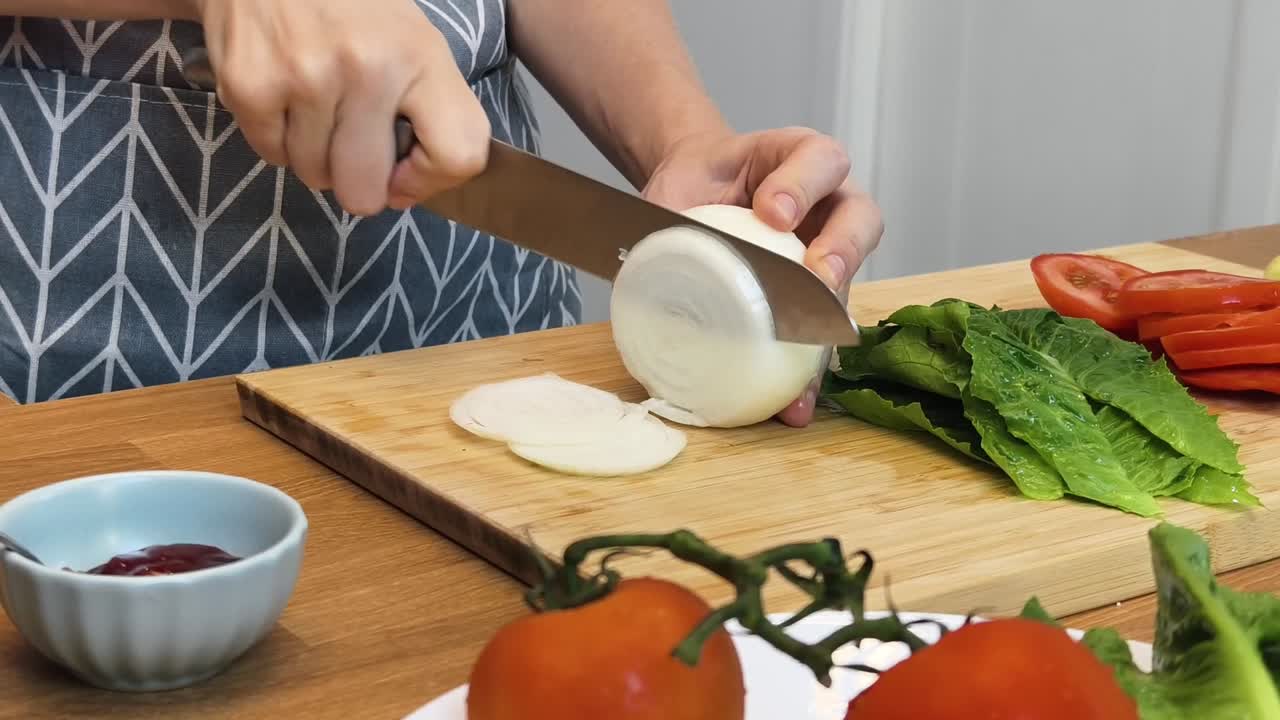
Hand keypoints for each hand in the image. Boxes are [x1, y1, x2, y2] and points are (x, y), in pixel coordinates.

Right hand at [196, 0, 490, 215]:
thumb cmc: (351, 4)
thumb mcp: (412, 39)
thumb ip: (427, 111)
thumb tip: (402, 191)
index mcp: (420, 56)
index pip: (458, 155)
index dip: (432, 180)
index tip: (408, 170)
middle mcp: (367, 69)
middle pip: (366, 192)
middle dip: (359, 181)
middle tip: (353, 144)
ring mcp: (305, 79)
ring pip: (316, 178)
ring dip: (316, 155)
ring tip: (316, 104)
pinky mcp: (250, 86)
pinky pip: (273, 155)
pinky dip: (279, 137)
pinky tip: (286, 94)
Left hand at [642, 127, 883, 427]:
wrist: (692, 195)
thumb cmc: (695, 184)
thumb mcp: (681, 186)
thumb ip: (669, 216)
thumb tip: (637, 267)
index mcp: (799, 159)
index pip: (819, 161)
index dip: (803, 185)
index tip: (772, 212)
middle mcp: (829, 204)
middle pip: (860, 218)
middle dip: (843, 248)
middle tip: (817, 274)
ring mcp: (829, 254)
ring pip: (851, 282)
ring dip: (832, 319)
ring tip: (817, 345)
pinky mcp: (814, 304)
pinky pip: (820, 337)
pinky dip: (808, 371)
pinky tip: (793, 401)